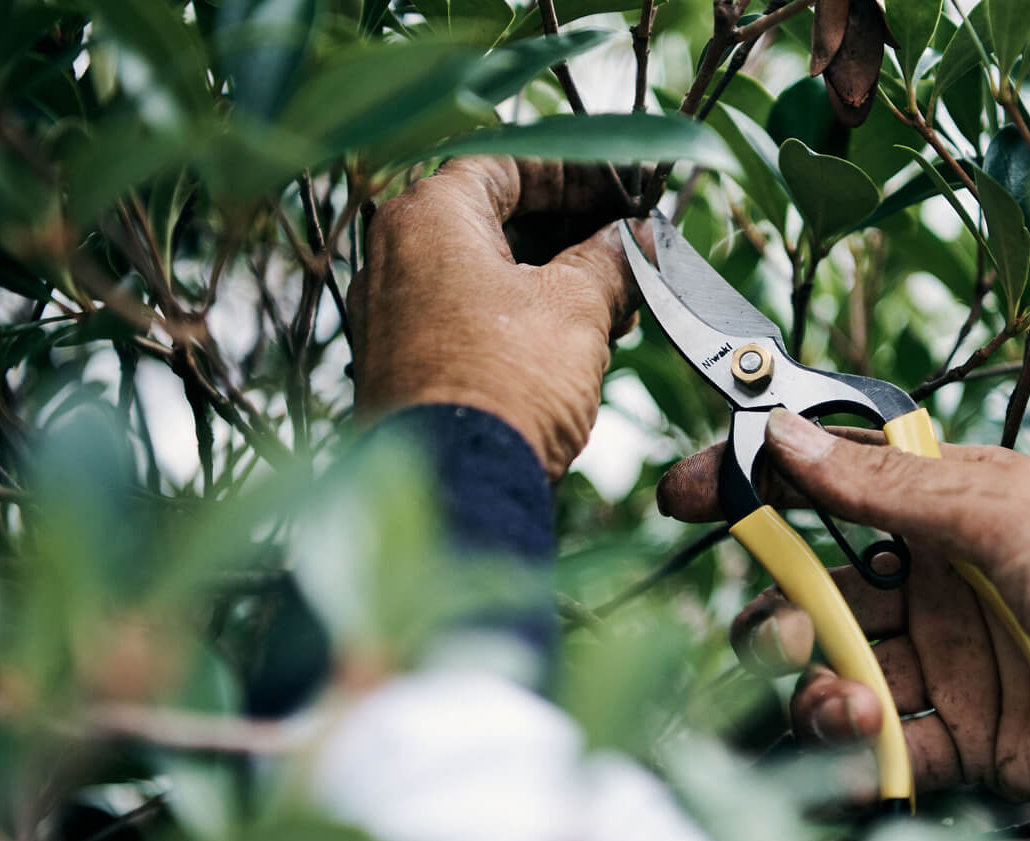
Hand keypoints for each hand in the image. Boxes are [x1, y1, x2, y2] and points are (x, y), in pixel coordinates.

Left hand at [348, 157, 649, 478]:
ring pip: (484, 271)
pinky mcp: (404, 364)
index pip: (507, 162)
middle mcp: (394, 255)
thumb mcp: (577, 308)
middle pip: (493, 217)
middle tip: (630, 246)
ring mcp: (392, 312)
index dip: (578, 172)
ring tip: (619, 300)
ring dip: (554, 277)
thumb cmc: (506, 384)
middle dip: (571, 231)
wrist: (453, 489)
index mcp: (426, 216)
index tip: (626, 191)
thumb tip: (637, 240)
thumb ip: (611, 259)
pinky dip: (523, 316)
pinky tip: (580, 338)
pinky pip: (468, 316)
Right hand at [658, 409, 1029, 830]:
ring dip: (817, 686)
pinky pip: (874, 743)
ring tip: (856, 700)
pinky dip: (856, 750)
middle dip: (777, 609)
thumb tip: (783, 436)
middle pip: (810, 589)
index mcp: (941, 511)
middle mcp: (927, 583)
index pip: (825, 489)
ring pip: (829, 669)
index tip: (689, 493)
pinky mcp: (949, 737)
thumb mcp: (1001, 513)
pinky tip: (873, 742)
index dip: (755, 487)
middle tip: (782, 626)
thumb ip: (885, 485)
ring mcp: (936, 662)